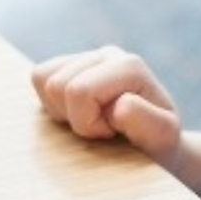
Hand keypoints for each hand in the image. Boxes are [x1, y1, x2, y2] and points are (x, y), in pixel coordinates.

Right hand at [29, 45, 182, 165]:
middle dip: (76, 118)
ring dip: (64, 112)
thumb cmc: (158, 143)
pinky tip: (78, 114)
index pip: (79, 91)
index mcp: (129, 66)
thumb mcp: (162, 139)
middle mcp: (108, 54)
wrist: (156, 145)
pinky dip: (52, 104)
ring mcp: (88, 57)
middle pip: (57, 84)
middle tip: (104, 130)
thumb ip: (145, 121)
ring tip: (93, 122)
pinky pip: (39, 77)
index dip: (89, 124)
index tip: (115, 134)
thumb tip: (119, 105)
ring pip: (43, 79)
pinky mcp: (71, 66)